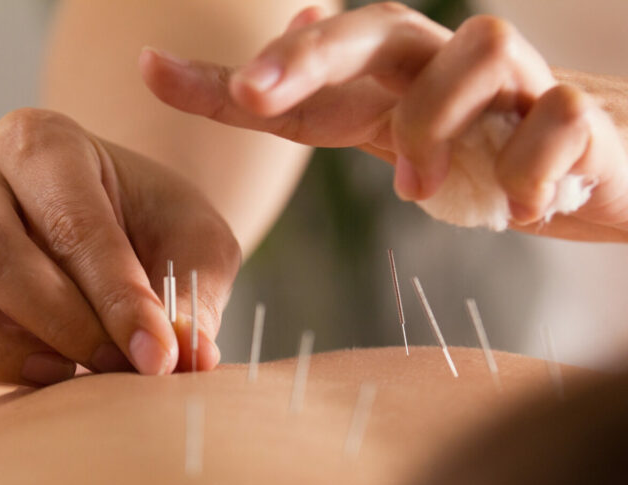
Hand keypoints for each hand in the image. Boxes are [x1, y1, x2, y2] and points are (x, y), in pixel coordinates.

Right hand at [0, 108, 239, 410]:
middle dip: (58, 320)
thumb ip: (192, 297)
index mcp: (42, 144)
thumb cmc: (154, 232)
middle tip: (115, 368)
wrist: (117, 230)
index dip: (117, 296)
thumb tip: (186, 358)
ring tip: (56, 379)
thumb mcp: (194, 247)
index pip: (69, 220)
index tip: (160, 356)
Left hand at [141, 3, 627, 239]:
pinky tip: (521, 210)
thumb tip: (263, 50)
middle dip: (308, 57)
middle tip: (257, 99)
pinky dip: (534, 168)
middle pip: (375, 26)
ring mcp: (514, 79)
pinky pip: (558, 118)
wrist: (589, 159)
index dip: (228, 72)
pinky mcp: (577, 114)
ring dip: (434, 124)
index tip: (149, 70)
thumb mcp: (383, 130)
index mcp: (386, 74)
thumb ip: (320, 104)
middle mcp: (441, 60)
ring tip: (417, 194)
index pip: (300, 61)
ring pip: (478, 49)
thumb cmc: (472, 149)